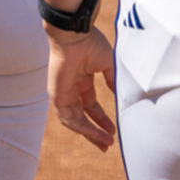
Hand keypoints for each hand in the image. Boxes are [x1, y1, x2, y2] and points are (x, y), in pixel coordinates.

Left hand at [47, 24, 116, 150]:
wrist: (74, 35)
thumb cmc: (90, 44)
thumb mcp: (108, 66)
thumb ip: (113, 82)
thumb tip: (122, 97)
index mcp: (82, 80)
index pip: (90, 106)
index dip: (102, 120)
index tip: (114, 131)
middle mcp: (71, 88)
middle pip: (81, 117)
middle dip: (95, 132)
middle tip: (108, 145)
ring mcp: (62, 93)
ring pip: (74, 121)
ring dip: (90, 133)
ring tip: (106, 143)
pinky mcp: (57, 95)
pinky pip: (68, 118)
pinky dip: (82, 128)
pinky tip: (96, 134)